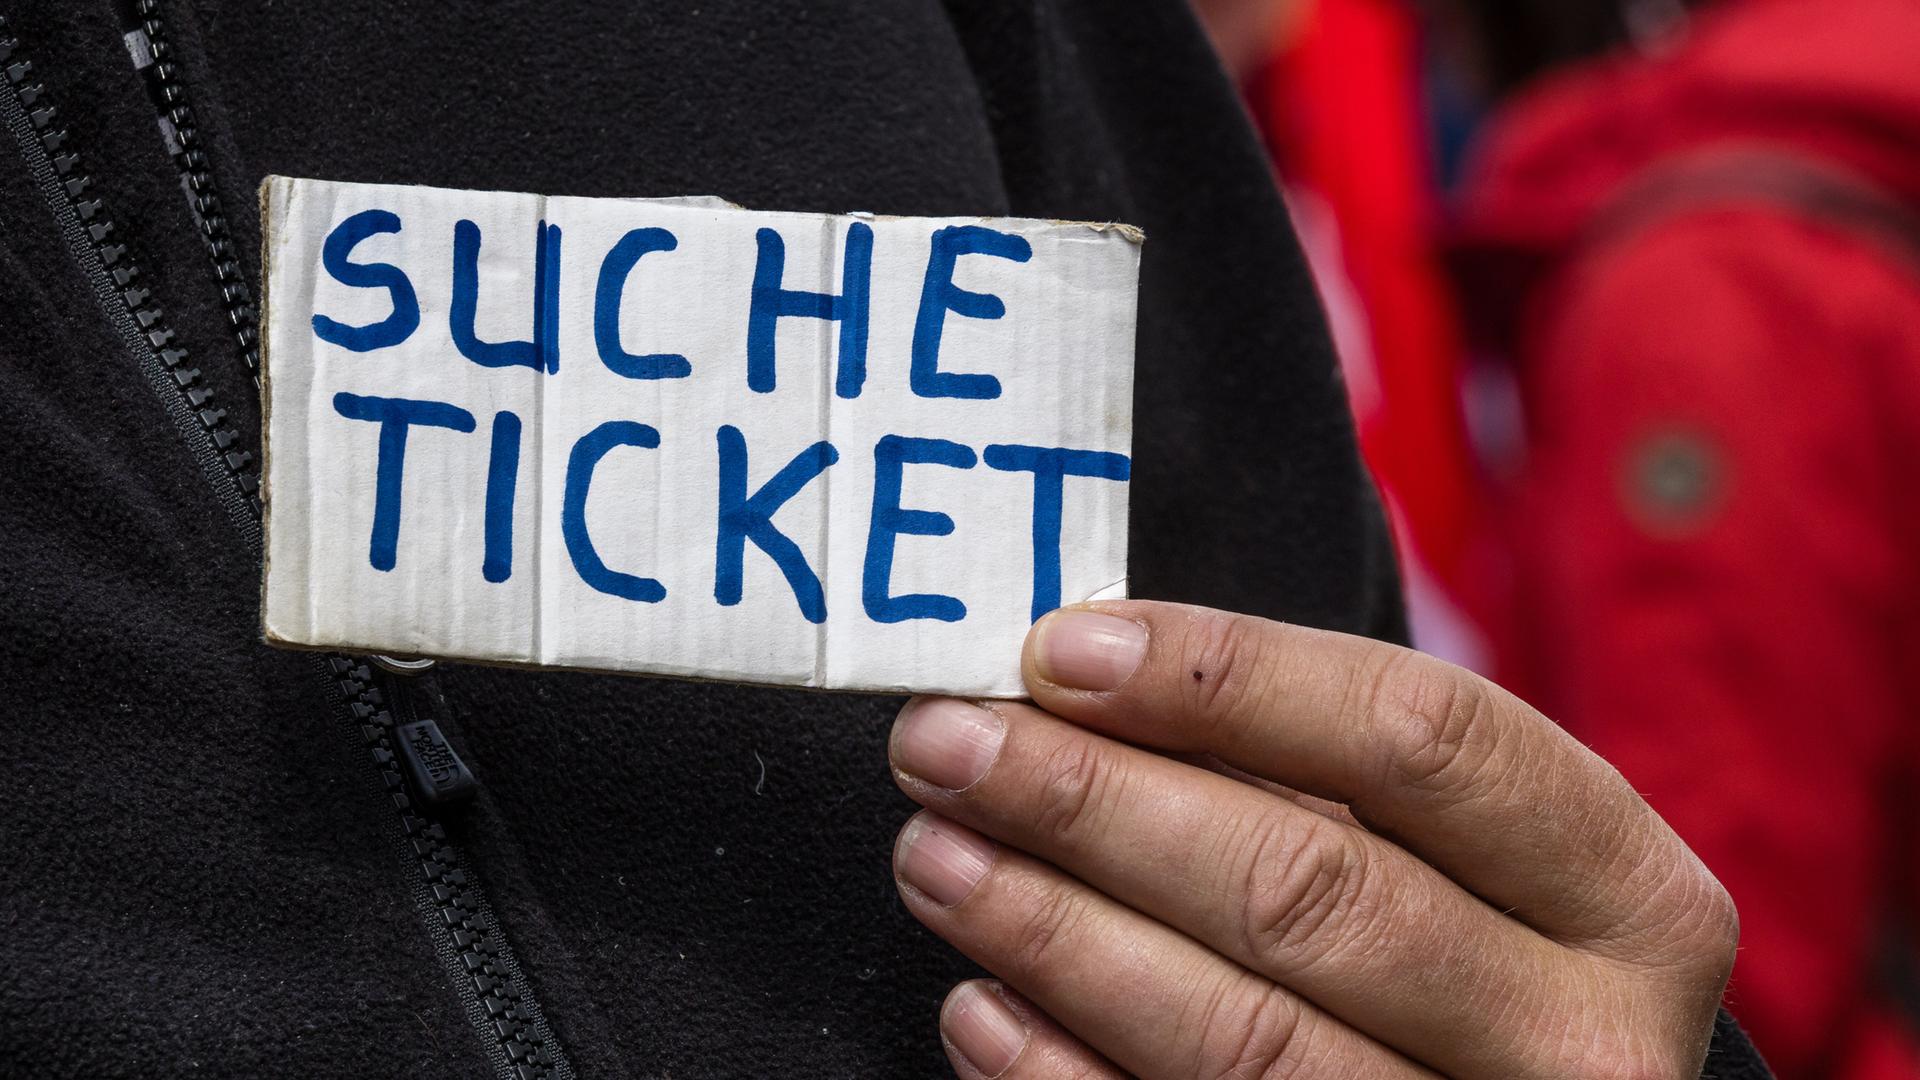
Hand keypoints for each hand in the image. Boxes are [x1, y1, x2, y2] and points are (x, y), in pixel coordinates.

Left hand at [888, 601, 1737, 1077]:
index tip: (1065, 650)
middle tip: (948, 744)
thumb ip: (1314, 767)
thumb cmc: (1461, 950)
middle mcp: (1583, 1043)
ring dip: (1056, 934)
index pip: (1423, 739)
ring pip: (1243, 1039)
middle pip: (1311, 888)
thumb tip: (1077, 679)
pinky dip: (1066, 1076)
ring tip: (936, 855)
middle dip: (1097, 804)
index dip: (1229, 679)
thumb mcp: (1450, 850)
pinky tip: (979, 1007)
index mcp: (1626, 898)